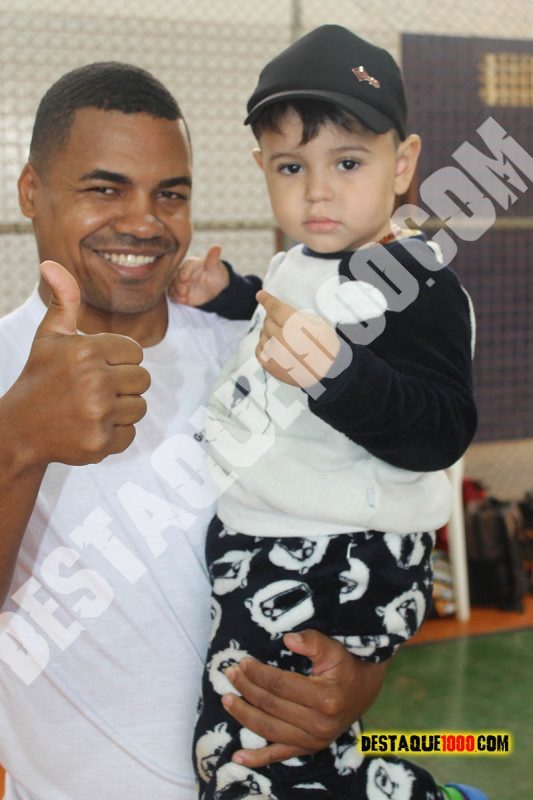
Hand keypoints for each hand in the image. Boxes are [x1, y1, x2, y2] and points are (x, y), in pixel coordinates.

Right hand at [7, 260, 150, 466]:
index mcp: (86, 350)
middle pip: (143, 380)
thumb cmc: (40, 378)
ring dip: (121, 409)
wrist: (20, 430)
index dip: (120, 360)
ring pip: (139, 407)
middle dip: (123, 385)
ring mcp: (98, 414)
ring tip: (93, 408)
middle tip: (95, 390)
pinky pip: (131, 433)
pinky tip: (91, 427)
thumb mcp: (49, 338)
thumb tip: (51, 264)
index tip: (97, 367)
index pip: (136, 353)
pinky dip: (115, 434)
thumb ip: (64, 302)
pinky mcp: (100, 442)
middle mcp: (94, 381)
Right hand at [167, 244, 229, 305]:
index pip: (185, 267)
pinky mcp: (177, 292)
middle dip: (178, 284)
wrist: (215, 289)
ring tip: (182, 298)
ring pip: (171, 286)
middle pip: (175, 277)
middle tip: (184, 291)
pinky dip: (175, 298)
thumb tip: (217, 246)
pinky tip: (182, 301)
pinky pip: (173, 295)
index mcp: (190, 264)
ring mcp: (178, 283)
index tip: (184, 278)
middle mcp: (182, 272)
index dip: (184, 272)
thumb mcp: (215, 268)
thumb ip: (213, 259)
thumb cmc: (215, 275)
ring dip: (175, 292)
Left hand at [221, 628, 385, 767]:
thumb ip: (312, 641)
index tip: (243, 662)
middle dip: (247, 689)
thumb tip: (287, 638)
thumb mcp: (333, 649)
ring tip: (227, 699)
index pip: (280, 685)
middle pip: (271, 706)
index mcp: (325, 698)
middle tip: (230, 674)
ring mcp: (314, 740)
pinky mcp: (309, 748)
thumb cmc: (344, 666)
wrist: (363, 691)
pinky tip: (237, 756)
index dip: (258, 673)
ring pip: (269, 729)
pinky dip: (257, 758)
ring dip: (244, 715)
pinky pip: (279, 755)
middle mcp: (319, 724)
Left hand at [255, 290, 339, 387]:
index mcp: (296, 327)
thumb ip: (295, 315)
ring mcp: (274, 355)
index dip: (266, 300)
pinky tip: (275, 346)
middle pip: (268, 321)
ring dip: (270, 333)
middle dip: (273, 319)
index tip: (260, 295)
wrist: (326, 373)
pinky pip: (259, 349)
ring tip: (283, 338)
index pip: (275, 309)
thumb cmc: (324, 346)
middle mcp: (283, 340)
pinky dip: (265, 345)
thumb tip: (274, 309)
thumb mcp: (316, 323)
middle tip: (284, 323)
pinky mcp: (270, 366)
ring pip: (262, 335)